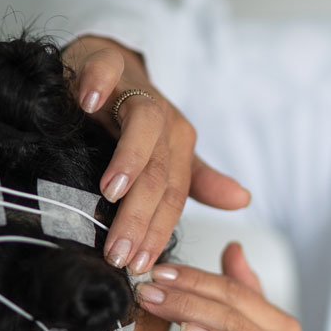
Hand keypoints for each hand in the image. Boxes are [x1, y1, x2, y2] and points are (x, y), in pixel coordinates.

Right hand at [62, 36, 250, 272]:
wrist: (109, 62)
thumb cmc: (134, 116)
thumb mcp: (167, 152)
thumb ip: (197, 180)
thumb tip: (243, 201)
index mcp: (177, 145)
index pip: (173, 197)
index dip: (159, 233)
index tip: (139, 268)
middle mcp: (162, 121)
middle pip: (157, 172)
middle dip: (140, 215)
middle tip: (119, 252)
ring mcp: (135, 90)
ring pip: (143, 125)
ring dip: (129, 158)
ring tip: (111, 191)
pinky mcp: (105, 62)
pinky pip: (105, 69)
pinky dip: (98, 84)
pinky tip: (87, 103)